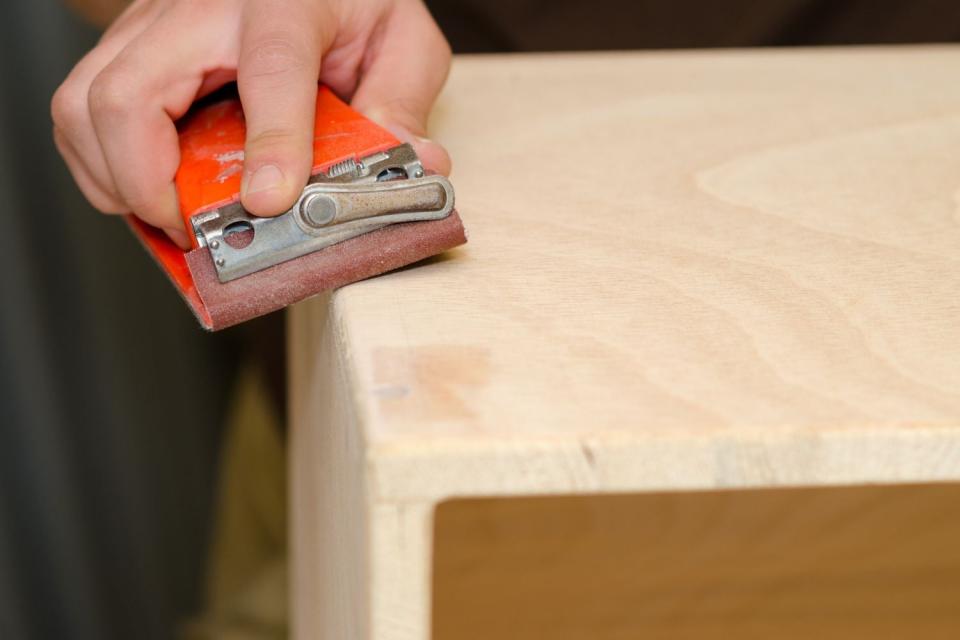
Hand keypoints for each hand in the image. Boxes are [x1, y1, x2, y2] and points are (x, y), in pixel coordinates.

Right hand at [52, 0, 451, 247]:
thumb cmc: (351, 1)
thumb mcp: (402, 40)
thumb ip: (404, 99)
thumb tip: (414, 165)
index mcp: (286, 2)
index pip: (270, 70)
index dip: (271, 144)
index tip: (270, 204)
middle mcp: (204, 7)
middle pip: (130, 92)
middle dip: (149, 183)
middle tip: (194, 230)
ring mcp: (154, 22)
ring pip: (85, 103)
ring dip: (116, 178)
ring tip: (169, 216)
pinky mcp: (132, 43)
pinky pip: (83, 108)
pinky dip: (103, 164)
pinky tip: (150, 188)